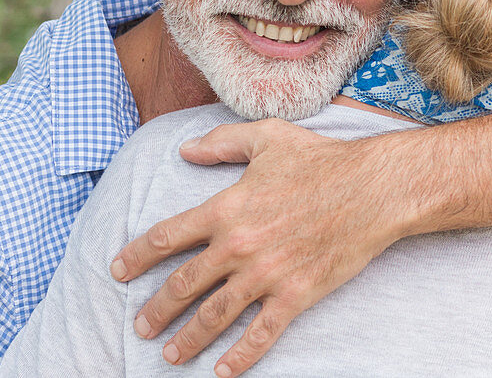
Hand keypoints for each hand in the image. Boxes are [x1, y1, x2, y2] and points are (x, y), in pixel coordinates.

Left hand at [109, 119, 409, 376]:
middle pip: (184, 284)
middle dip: (157, 308)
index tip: (119, 270)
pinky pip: (260, 333)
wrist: (372, 189)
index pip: (168, 237)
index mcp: (226, 208)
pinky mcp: (295, 294)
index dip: (138, 255)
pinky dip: (240, 356)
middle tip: (141, 326)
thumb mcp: (267, 137)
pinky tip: (222, 371)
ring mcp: (266, 274)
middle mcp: (239, 245)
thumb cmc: (320, 160)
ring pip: (214, 316)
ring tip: (169, 354)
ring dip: (187, 338)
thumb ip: (221, 142)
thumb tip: (185, 150)